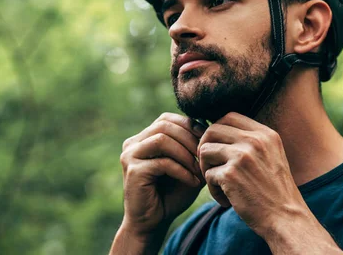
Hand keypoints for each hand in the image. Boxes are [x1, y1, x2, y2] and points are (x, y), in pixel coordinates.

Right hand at [118, 113, 205, 238]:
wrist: (152, 223)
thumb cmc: (171, 195)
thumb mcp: (187, 167)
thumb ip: (193, 148)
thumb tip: (212, 127)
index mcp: (143, 138)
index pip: (166, 119)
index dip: (189, 126)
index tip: (207, 142)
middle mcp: (133, 143)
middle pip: (164, 125)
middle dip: (189, 139)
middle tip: (205, 156)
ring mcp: (130, 155)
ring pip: (162, 139)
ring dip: (186, 154)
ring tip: (200, 170)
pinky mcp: (133, 171)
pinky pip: (162, 162)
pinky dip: (182, 171)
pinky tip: (193, 182)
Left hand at [197, 112, 307, 236]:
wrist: (287, 219)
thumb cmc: (275, 191)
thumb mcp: (270, 156)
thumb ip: (249, 142)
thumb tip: (213, 130)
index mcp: (265, 134)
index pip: (229, 116)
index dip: (216, 130)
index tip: (215, 147)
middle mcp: (254, 140)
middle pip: (212, 130)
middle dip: (204, 147)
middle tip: (209, 166)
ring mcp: (242, 156)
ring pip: (205, 151)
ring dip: (206, 169)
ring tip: (219, 185)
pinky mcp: (231, 174)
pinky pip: (207, 175)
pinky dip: (213, 190)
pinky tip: (226, 201)